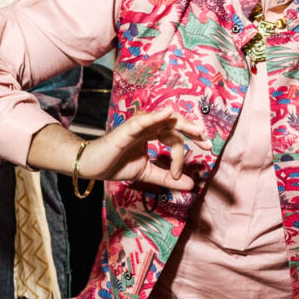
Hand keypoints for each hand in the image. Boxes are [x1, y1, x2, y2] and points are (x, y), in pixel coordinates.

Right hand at [75, 108, 208, 191]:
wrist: (91, 167)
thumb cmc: (115, 165)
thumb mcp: (147, 174)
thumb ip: (167, 178)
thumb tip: (191, 185)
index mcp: (151, 134)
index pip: (174, 136)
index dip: (182, 153)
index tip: (181, 174)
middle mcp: (146, 127)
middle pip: (174, 124)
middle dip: (193, 132)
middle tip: (207, 144)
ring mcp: (136, 126)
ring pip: (164, 120)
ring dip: (182, 124)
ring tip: (198, 132)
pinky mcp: (126, 130)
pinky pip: (142, 120)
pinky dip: (155, 116)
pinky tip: (167, 113)